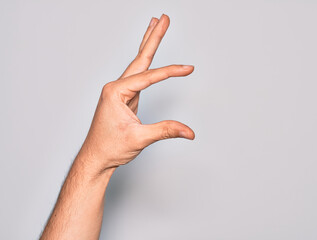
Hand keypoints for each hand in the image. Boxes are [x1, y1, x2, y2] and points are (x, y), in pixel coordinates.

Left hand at [78, 14, 194, 173]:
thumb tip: (189, 131)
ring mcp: (120, 90)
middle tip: (164, 18)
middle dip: (153, 37)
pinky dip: (146, 61)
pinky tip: (149, 53)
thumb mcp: (139, 138)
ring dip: (148, 44)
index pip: (149, 77)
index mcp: (115, 92)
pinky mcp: (125, 96)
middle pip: (140, 58)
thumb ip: (165, 131)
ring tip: (156, 25)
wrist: (96, 158)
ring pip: (139, 63)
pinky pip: (139, 75)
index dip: (170, 72)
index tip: (189, 68)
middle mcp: (116, 87)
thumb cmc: (110, 148)